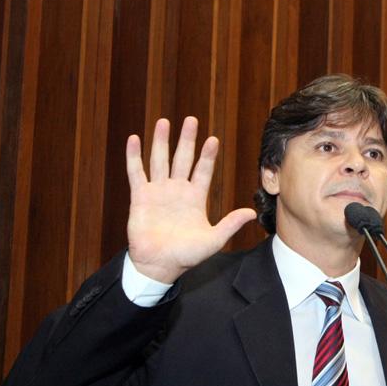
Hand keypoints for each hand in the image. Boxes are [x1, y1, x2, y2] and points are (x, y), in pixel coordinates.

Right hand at [126, 117, 256, 282]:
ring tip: (163, 122)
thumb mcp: (213, 240)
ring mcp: (158, 191)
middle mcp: (177, 190)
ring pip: (160, 160)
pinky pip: (136, 172)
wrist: (159, 265)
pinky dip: (134, 156)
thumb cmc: (186, 256)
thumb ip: (230, 225)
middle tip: (191, 120)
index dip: (207, 155)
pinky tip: (134, 139)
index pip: (203, 170)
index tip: (213, 139)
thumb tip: (251, 213)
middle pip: (182, 158)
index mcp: (195, 198)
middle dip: (187, 139)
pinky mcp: (140, 197)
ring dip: (161, 141)